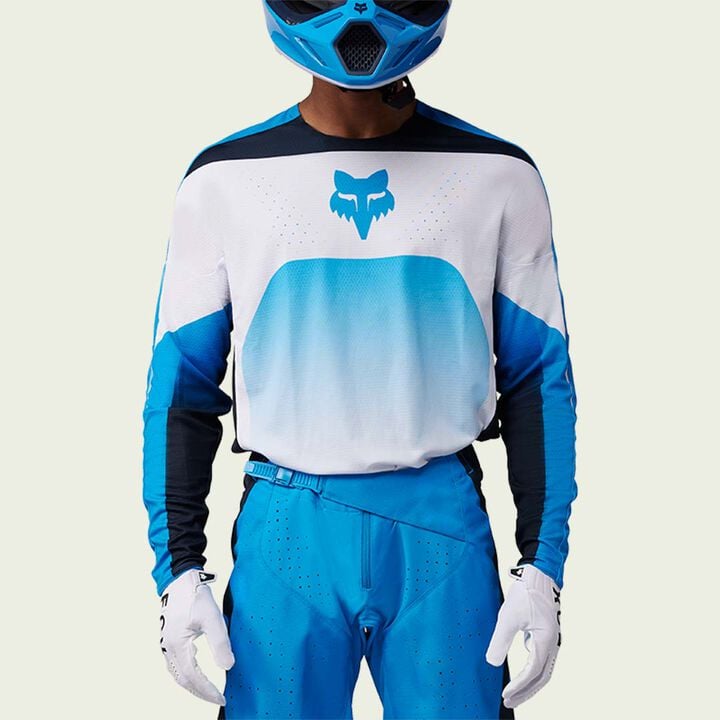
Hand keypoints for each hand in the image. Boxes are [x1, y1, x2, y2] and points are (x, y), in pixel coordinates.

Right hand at [159, 569, 234, 704]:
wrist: (180, 578)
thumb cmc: (196, 595)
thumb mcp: (212, 618)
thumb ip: (220, 642)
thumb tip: (228, 667)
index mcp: (177, 646)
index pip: (192, 678)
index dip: (207, 691)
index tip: (221, 698)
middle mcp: (167, 647)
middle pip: (182, 679)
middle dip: (199, 692)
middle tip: (216, 698)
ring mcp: (165, 642)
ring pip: (176, 672)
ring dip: (191, 684)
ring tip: (207, 690)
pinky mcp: (168, 636)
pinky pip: (174, 663)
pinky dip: (186, 673)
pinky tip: (195, 670)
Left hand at [486, 565, 560, 708]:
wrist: (540, 573)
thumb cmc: (525, 593)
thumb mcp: (508, 616)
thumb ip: (500, 640)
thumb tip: (491, 663)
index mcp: (546, 641)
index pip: (532, 672)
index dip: (519, 686)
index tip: (505, 695)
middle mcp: (553, 643)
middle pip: (542, 677)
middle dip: (526, 692)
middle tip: (509, 701)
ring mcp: (553, 639)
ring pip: (544, 670)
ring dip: (531, 683)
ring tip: (515, 692)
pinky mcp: (549, 634)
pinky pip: (543, 659)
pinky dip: (534, 671)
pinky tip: (522, 671)